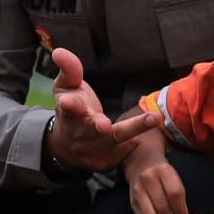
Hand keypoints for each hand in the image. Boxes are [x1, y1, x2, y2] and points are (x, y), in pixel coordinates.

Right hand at [48, 47, 154, 171]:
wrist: (67, 146)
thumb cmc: (71, 109)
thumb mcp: (65, 88)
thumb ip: (69, 70)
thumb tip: (59, 51)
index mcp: (68, 113)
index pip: (67, 108)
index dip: (69, 105)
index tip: (69, 102)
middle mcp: (79, 133)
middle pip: (91, 128)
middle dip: (97, 126)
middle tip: (104, 125)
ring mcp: (92, 149)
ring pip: (115, 139)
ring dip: (135, 129)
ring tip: (154, 118)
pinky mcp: (105, 162)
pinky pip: (123, 151)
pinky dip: (134, 142)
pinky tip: (144, 134)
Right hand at [125, 154, 186, 213]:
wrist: (142, 163)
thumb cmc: (163, 174)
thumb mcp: (174, 177)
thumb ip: (179, 196)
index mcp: (164, 171)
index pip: (175, 194)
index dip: (182, 211)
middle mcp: (148, 179)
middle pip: (163, 208)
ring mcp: (138, 190)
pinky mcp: (132, 201)